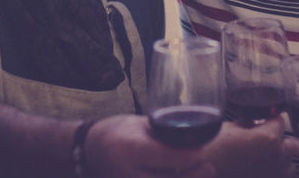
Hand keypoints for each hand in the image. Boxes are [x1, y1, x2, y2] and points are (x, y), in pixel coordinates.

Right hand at [84, 115, 216, 177]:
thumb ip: (164, 133)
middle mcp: (127, 173)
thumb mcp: (139, 125)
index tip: (203, 150)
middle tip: (209, 167)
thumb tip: (196, 139)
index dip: (190, 155)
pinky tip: (182, 177)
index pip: (166, 155)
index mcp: (128, 148)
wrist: (89, 153)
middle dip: (193, 176)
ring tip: (202, 173)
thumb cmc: (116, 133)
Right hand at [202, 118, 291, 177]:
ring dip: (277, 161)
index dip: (268, 120)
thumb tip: (255, 122)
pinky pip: (277, 176)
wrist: (199, 168)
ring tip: (258, 159)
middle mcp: (276, 158)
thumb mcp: (231, 128)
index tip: (262, 122)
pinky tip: (255, 169)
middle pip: (287, 144)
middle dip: (275, 141)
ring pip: (287, 166)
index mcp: (269, 138)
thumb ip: (249, 124)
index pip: (279, 121)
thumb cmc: (210, 149)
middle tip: (257, 142)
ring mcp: (273, 175)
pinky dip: (270, 172)